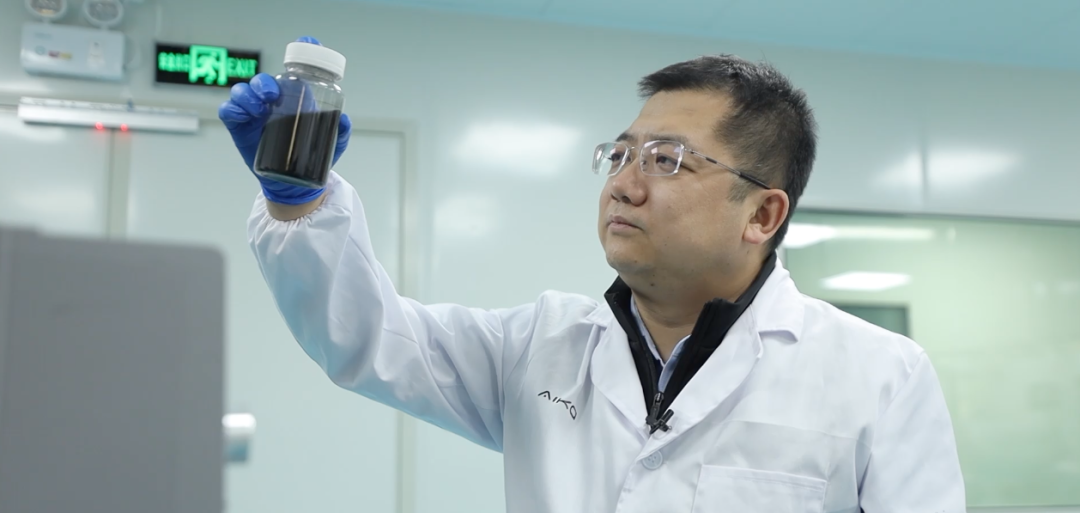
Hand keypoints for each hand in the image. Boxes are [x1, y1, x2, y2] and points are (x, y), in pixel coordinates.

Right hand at [218, 36, 351, 204]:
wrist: (294, 183)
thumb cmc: (311, 156)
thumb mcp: (332, 143)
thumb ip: (340, 131)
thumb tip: (343, 120)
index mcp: (294, 97)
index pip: (295, 70)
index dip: (301, 53)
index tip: (308, 45)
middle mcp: (272, 100)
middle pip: (263, 80)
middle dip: (265, 82)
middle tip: (274, 94)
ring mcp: (254, 112)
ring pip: (243, 91)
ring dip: (248, 93)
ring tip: (260, 105)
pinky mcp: (239, 126)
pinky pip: (229, 111)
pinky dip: (233, 108)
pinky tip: (243, 114)